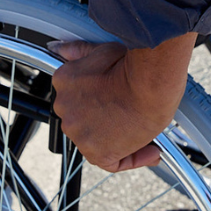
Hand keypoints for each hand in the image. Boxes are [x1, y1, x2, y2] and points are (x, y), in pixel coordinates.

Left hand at [49, 32, 195, 172]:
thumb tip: (60, 48)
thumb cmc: (132, 67)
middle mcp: (65, 109)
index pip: (76, 98)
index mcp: (64, 83)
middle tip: (132, 111)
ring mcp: (78, 132)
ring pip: (97, 140)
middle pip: (85, 119)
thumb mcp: (102, 51)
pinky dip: (132, 158)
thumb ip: (79, 51)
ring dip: (118, 137)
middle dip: (107, 117)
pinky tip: (150, 151)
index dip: (96, 100)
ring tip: (143, 127)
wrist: (148, 83)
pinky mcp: (97, 152)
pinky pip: (112, 162)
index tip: (114, 99)